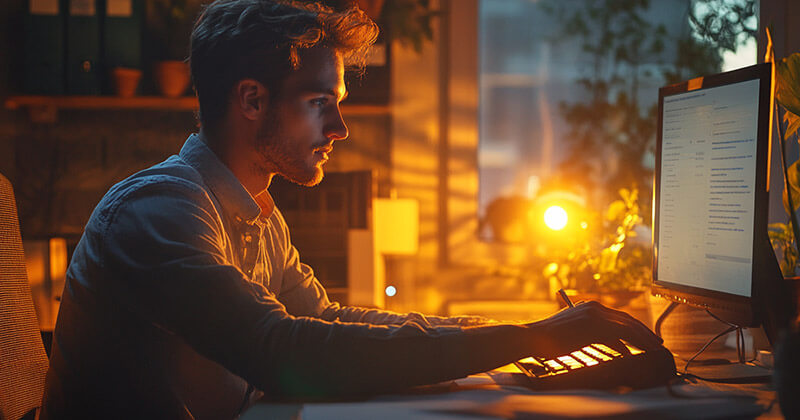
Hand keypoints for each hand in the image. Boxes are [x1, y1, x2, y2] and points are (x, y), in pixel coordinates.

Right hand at [524, 301, 662, 358]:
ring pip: (626, 326)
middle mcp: (595, 307)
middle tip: (657, 342)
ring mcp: (594, 315)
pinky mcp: (591, 326)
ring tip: (652, 348)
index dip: (636, 327)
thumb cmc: (552, 338)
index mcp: (591, 307)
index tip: (647, 336)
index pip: (620, 316)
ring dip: (642, 338)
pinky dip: (627, 344)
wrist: (534, 336)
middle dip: (645, 332)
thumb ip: (596, 333)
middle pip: (627, 319)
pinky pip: (616, 335)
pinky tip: (631, 353)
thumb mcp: (577, 331)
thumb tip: (619, 345)